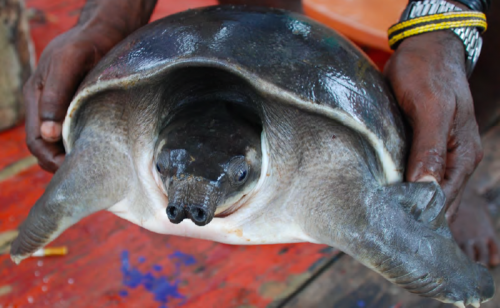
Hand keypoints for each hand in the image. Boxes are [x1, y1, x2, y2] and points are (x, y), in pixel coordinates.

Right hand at [24, 27, 120, 171]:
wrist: (103, 32)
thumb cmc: (85, 45)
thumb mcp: (68, 64)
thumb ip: (56, 96)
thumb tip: (49, 134)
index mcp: (37, 98)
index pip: (37, 141)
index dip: (51, 159)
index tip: (74, 170)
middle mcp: (46, 106)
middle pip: (46, 147)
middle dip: (61, 164)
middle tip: (89, 175)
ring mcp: (62, 108)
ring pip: (61, 143)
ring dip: (73, 157)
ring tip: (96, 168)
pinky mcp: (78, 108)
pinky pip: (75, 134)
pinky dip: (84, 146)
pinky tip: (101, 152)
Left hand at [384, 30, 482, 219]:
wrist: (426, 46)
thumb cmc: (428, 72)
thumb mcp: (430, 108)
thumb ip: (430, 148)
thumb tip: (425, 187)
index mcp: (463, 155)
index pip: (444, 199)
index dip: (420, 214)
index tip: (391, 223)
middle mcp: (454, 160)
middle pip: (436, 200)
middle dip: (412, 213)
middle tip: (380, 224)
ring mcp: (439, 154)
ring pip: (425, 189)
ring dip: (406, 201)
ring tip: (379, 213)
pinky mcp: (423, 145)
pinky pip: (416, 173)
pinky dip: (402, 185)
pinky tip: (383, 191)